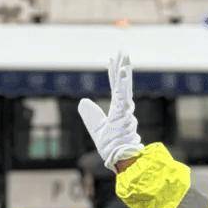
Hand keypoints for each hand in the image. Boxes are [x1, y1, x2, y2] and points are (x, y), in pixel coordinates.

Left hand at [78, 52, 143, 170]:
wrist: (119, 157)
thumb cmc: (111, 146)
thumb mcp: (96, 127)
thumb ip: (90, 114)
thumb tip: (83, 101)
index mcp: (117, 109)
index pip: (115, 87)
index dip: (114, 74)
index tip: (112, 60)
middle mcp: (123, 107)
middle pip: (122, 82)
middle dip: (122, 66)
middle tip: (123, 50)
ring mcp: (124, 109)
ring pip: (124, 86)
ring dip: (124, 70)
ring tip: (124, 56)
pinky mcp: (123, 112)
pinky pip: (122, 94)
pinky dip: (123, 82)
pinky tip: (123, 71)